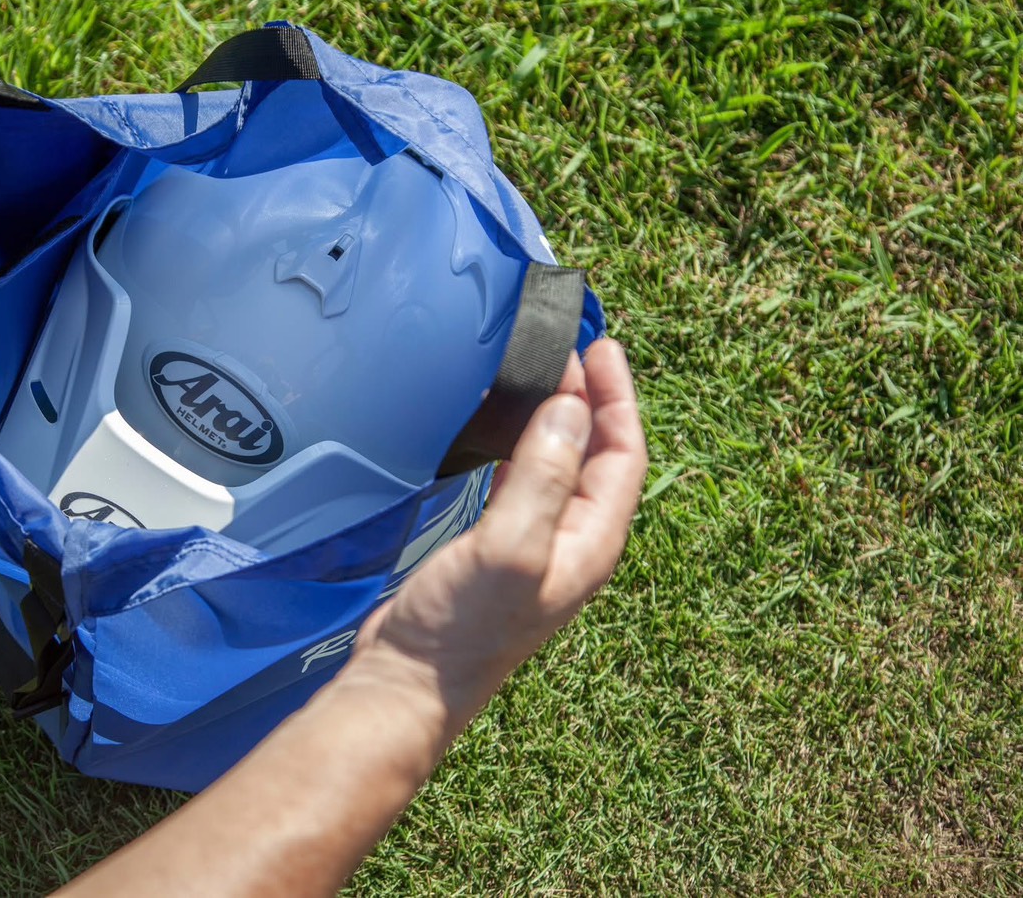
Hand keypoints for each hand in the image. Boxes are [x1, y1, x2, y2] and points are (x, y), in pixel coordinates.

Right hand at [347, 338, 647, 742]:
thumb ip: (543, 475)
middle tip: (570, 347)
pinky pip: (527, 484)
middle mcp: (571, 544)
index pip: (623, 455)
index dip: (618, 397)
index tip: (599, 346)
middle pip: (598, 457)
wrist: (407, 685)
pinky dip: (524, 447)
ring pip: (562, 468)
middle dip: (592, 400)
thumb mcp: (510, 545)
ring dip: (559, 420)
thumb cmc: (460, 628)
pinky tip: (503, 437)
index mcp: (590, 543)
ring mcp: (535, 549)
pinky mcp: (498, 551)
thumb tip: (571, 407)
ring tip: (542, 376)